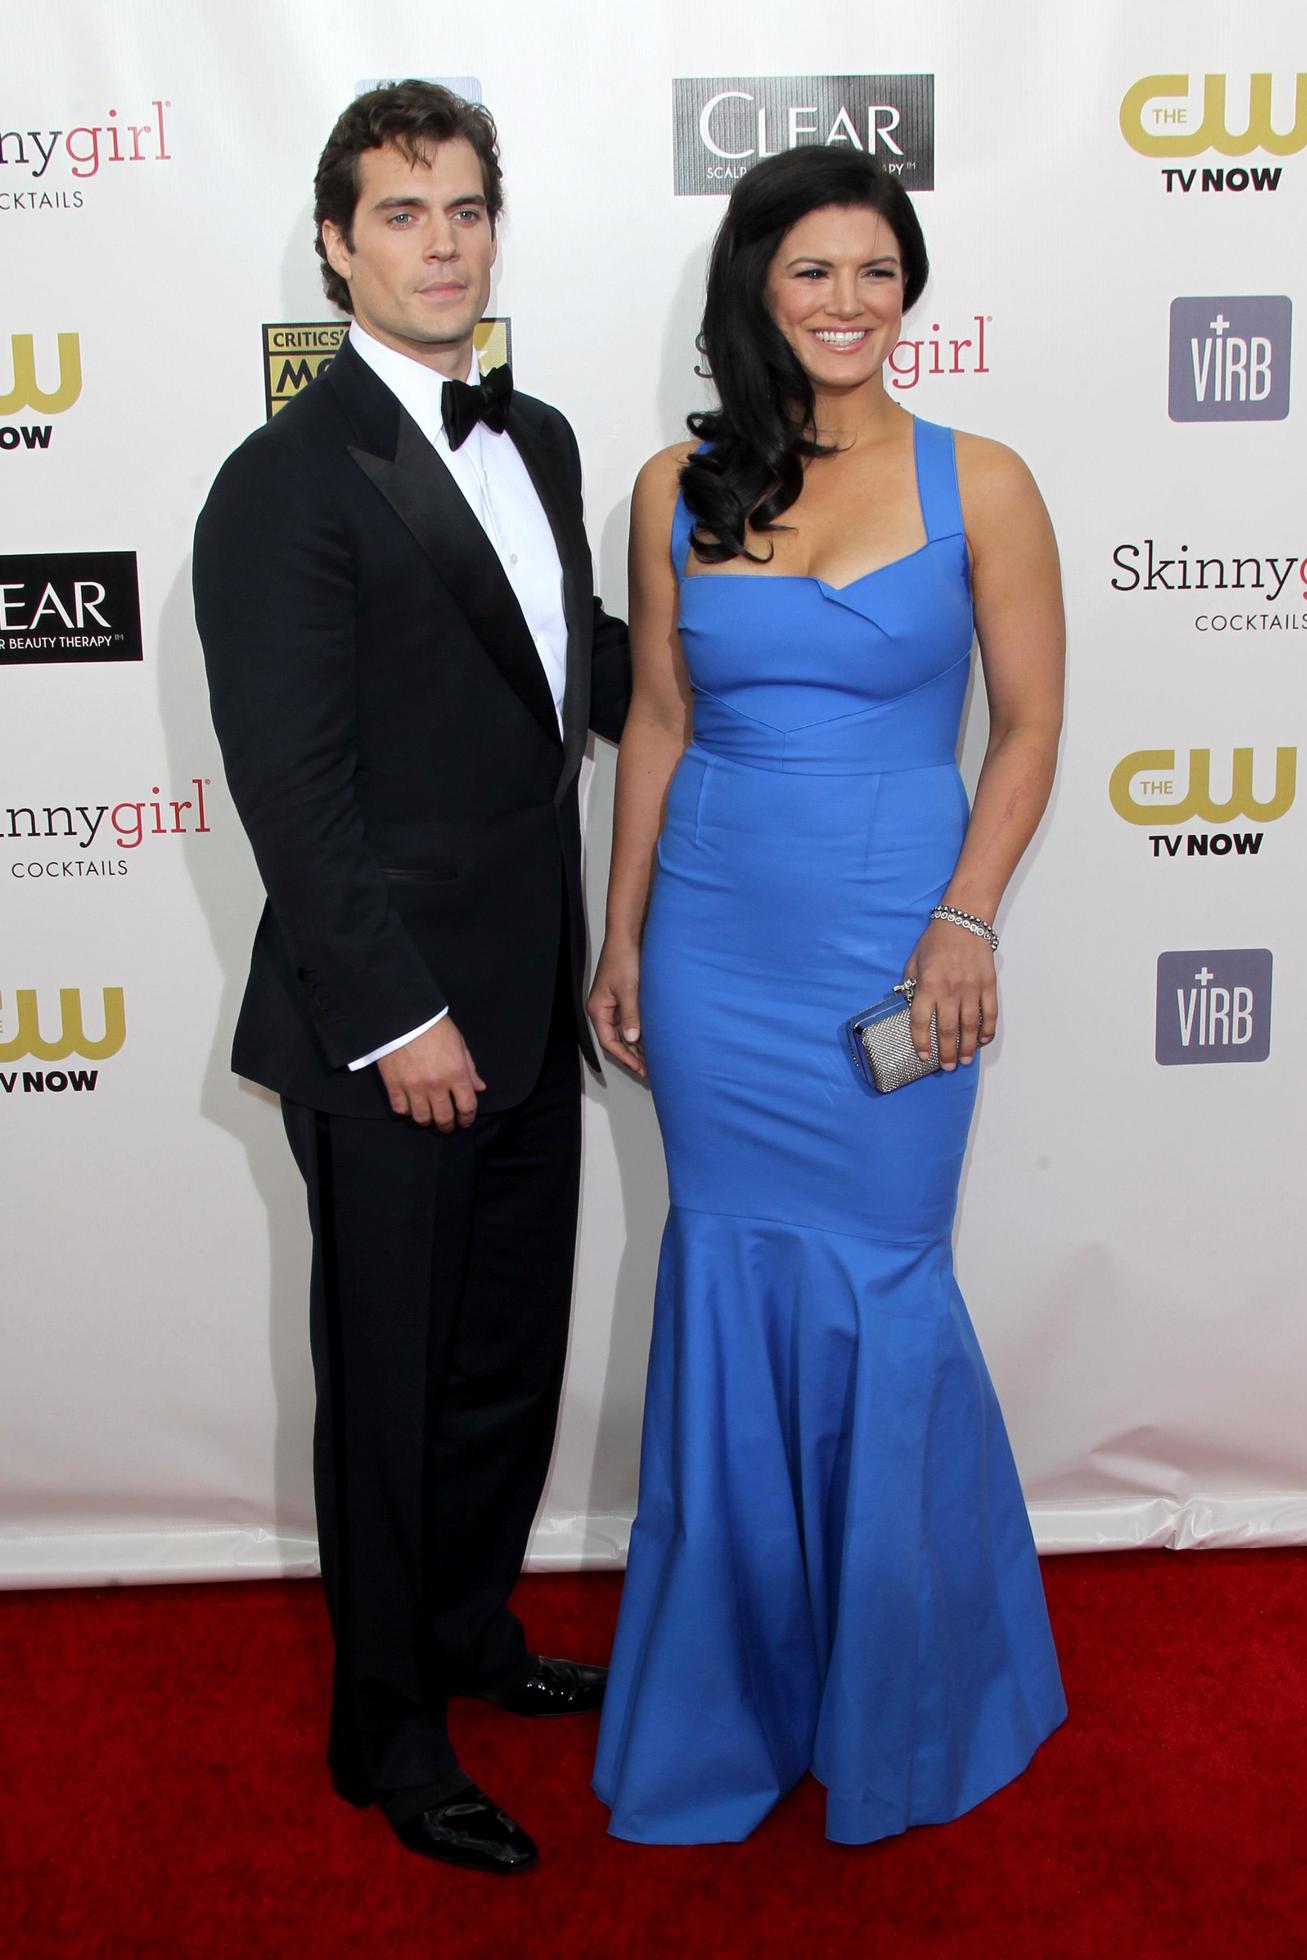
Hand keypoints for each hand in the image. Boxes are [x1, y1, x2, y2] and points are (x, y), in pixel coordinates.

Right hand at [375, 1017, 485, 1129]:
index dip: (468, 1117)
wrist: (403, 1015)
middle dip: (448, 1125)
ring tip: (428, 1116)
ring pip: (422, 1118)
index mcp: (456, 1073)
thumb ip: (470, 1068)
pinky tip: (410, 1105)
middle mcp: (436, 1085)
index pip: (467, 1106)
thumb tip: (479, 1088)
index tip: (465, 1120)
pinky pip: (401, 1109)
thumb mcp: (459, 1043)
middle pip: (444, 1117)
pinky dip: (406, 1110)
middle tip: (448, 1125)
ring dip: (427, 1120)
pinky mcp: (394, 1085)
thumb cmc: (434, 1026)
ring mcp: (413, 1087)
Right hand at [587, 938, 645, 1078]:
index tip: (639, 1068)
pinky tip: (652, 1040)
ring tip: (652, 1060)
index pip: (609, 1041)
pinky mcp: (624, 999)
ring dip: (637, 1046)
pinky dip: (640, 1032)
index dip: (625, 1057)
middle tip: (648, 1071)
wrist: (628, 937)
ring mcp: (614, 1005)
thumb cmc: (623, 958)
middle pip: (616, 1040)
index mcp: (598, 1009)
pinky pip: (631, 1022)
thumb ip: (631, 1016)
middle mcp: (604, 1009)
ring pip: (624, 1032)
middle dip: (632, 1055)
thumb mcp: (628, 989)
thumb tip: (633, 1039)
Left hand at [903, 919, 997, 1069]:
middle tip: (947, 1067)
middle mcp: (950, 989)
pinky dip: (987, 1029)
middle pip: (947, 1029)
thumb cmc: (936, 941)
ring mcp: (971, 988)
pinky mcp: (988, 985)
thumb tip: (909, 1006)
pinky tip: (983, 1040)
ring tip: (964, 1060)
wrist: (964, 921)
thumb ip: (910, 985)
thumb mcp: (914, 961)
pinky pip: (989, 1013)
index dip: (921, 1042)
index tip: (924, 1056)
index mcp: (928, 984)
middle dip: (947, 1053)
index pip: (921, 1021)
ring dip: (967, 1047)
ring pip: (970, 1026)